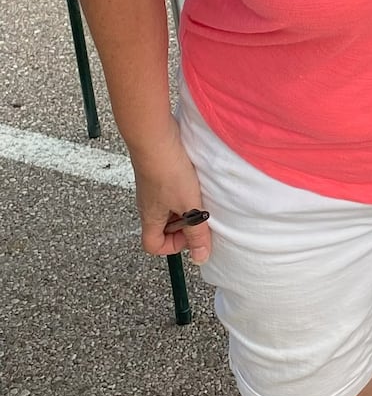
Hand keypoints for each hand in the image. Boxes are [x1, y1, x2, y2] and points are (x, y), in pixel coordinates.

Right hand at [131, 131, 212, 264]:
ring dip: (185, 205)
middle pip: (163, 226)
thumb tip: (200, 258)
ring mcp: (152, 188)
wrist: (155, 137)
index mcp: (150, 217)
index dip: (173, 246)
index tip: (191, 233)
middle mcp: (147, 204)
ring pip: (169, 207)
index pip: (153, 245)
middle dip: (183, 225)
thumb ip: (197, 232)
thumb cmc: (168, 171)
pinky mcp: (158, 173)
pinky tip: (194, 179)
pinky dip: (184, 189)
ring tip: (198, 194)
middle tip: (198, 212)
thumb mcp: (189, 206)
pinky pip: (171, 190)